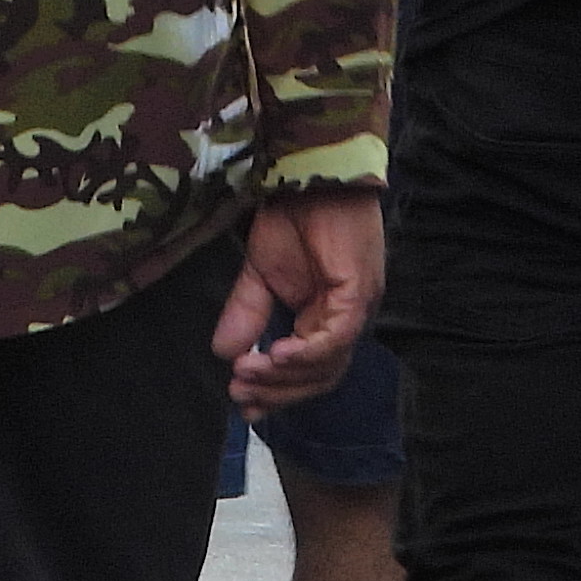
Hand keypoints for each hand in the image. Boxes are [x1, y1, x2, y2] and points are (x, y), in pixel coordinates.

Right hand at [214, 191, 385, 409]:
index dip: (278, 394)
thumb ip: (247, 314)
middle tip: (239, 391)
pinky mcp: (358, 291)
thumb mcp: (259, 273)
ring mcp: (356, 307)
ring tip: (247, 372)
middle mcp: (346, 320)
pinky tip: (273, 354)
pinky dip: (305, 352)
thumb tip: (222, 354)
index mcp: (327, 318)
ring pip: (328, 364)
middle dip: (278, 391)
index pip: (310, 373)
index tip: (243, 406)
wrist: (309, 174)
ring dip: (284, 376)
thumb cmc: (294, 218)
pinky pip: (335, 337)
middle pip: (320, 378)